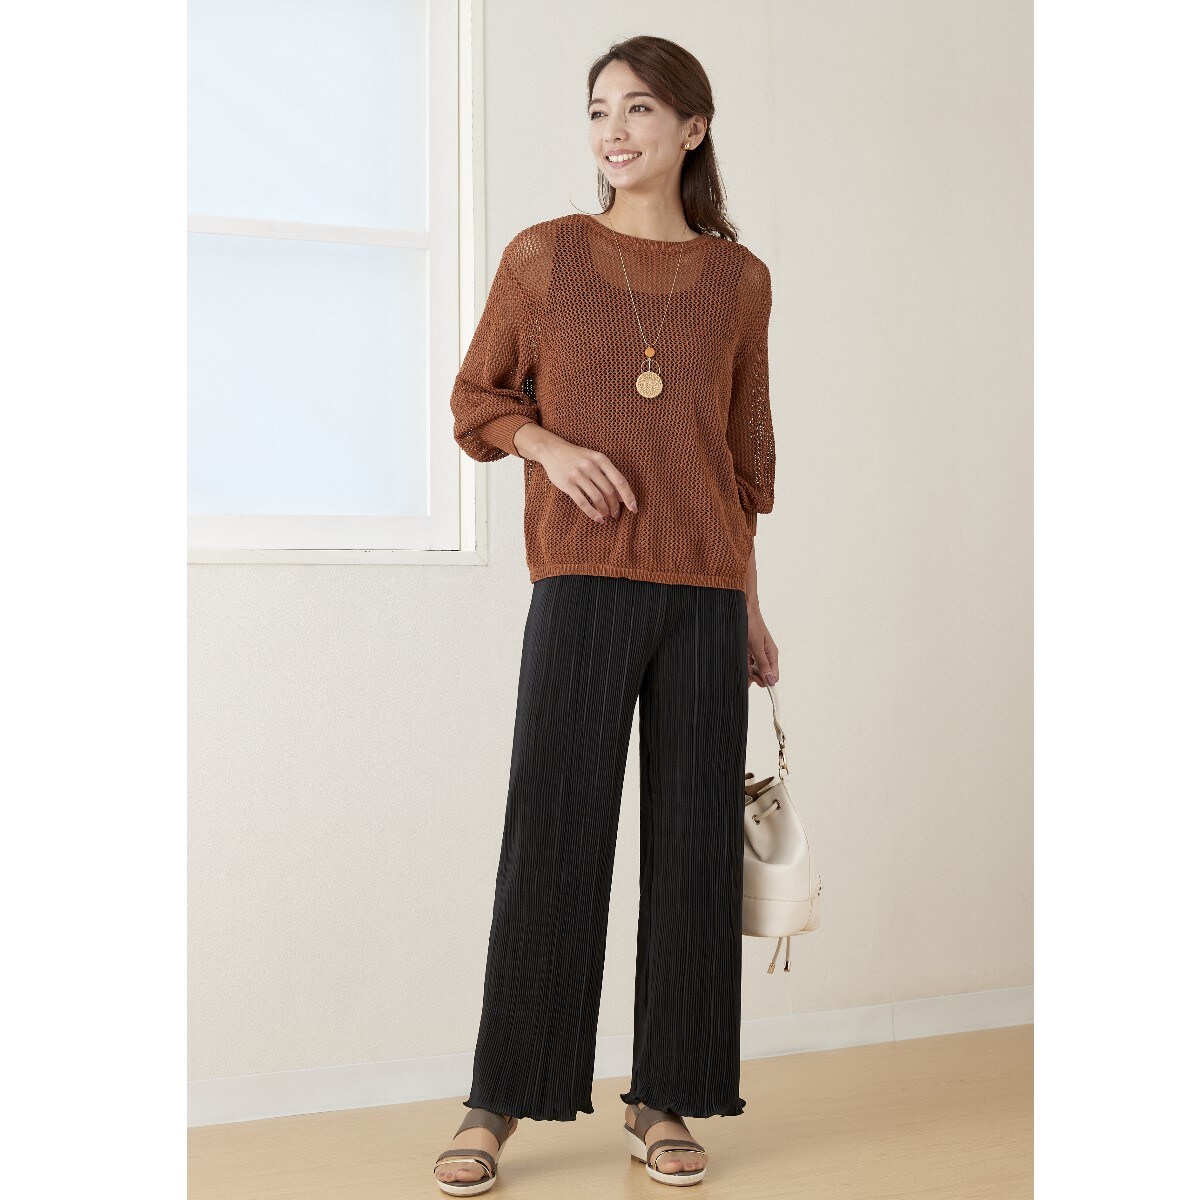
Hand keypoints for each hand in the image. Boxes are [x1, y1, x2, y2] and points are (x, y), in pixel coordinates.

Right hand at [515, 425, 636, 522]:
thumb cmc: (578, 457)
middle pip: (609, 491)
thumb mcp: (594, 459)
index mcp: (601, 459)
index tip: (634, 509)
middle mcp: (590, 466)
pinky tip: (597, 519)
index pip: (620, 481)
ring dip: (604, 510)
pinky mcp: (567, 484)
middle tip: (616, 515)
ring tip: (606, 517)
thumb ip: (608, 474)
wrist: (552, 450)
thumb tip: (622, 498)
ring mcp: (578, 475)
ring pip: (597, 498)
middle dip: (615, 506)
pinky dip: (592, 513)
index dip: (628, 496)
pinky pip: (582, 502)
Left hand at [746, 605, 778, 688]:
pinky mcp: (749, 651)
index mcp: (772, 654)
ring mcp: (757, 653)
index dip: (765, 681)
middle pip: (762, 676)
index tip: (756, 681)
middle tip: (747, 666)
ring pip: (753, 670)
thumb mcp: (757, 646)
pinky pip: (746, 663)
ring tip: (743, 656)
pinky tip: (741, 655)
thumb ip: (763, 664)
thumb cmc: (752, 623)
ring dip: (746, 668)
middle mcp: (766, 655)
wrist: (743, 610)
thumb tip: (770, 680)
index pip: (773, 677)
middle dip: (753, 675)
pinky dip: (742, 662)